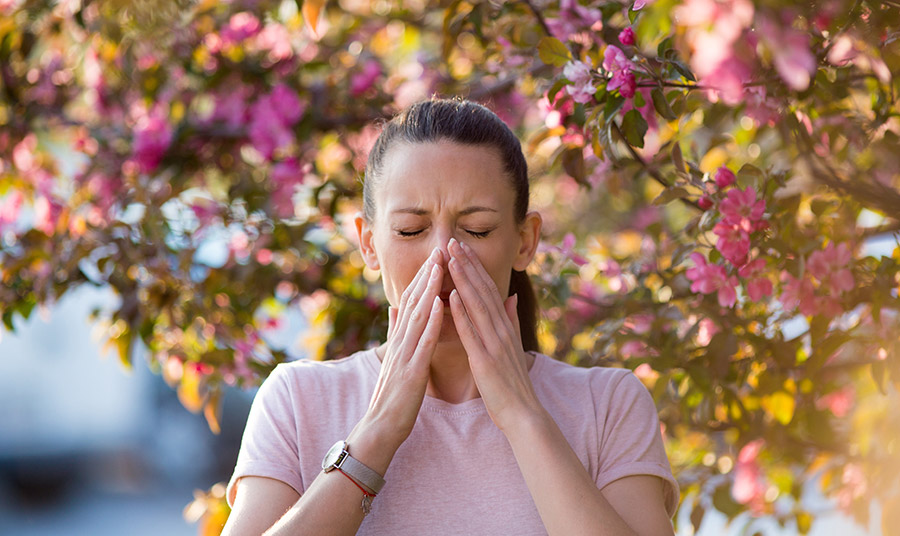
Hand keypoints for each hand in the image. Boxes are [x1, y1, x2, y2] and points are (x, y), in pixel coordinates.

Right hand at [355, 247, 444, 450]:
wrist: (381, 428)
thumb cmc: (392, 396)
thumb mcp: (393, 358)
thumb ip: (394, 332)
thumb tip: (394, 307)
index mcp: (400, 339)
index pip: (411, 302)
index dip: (422, 277)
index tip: (435, 255)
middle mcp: (400, 342)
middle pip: (413, 302)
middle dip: (426, 275)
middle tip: (438, 249)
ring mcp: (404, 355)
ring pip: (417, 316)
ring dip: (429, 289)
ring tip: (439, 266)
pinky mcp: (411, 371)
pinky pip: (423, 342)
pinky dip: (431, 321)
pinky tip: (440, 303)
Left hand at [446, 238, 541, 431]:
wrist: (523, 414)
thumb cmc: (513, 383)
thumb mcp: (513, 346)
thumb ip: (510, 320)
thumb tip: (509, 297)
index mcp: (504, 326)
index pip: (488, 289)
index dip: (474, 267)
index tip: (462, 247)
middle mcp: (501, 329)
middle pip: (482, 290)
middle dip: (467, 264)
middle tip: (452, 241)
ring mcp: (494, 343)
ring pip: (477, 305)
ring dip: (463, 280)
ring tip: (450, 258)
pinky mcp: (485, 360)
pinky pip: (471, 332)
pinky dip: (461, 313)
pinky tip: (451, 296)